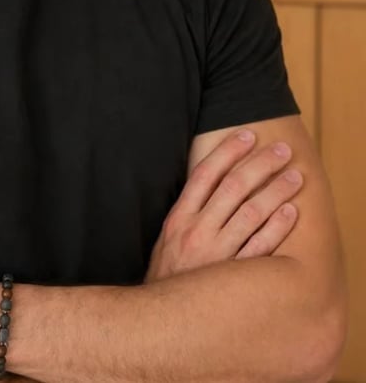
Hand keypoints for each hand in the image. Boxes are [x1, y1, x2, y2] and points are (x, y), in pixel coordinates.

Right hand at [145, 129, 302, 281]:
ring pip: (251, 213)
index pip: (206, 174)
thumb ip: (187, 211)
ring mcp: (217, 253)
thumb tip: (208, 183)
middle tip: (281, 150)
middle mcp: (198, 231)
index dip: (228, 151)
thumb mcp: (168, 237)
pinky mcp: (234, 278)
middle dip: (260, 164)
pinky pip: (261, 248)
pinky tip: (291, 212)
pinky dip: (277, 228)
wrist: (160, 320)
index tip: (248, 135)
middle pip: (234, 187)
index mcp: (179, 217)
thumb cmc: (169, 275)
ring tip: (294, 176)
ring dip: (276, 191)